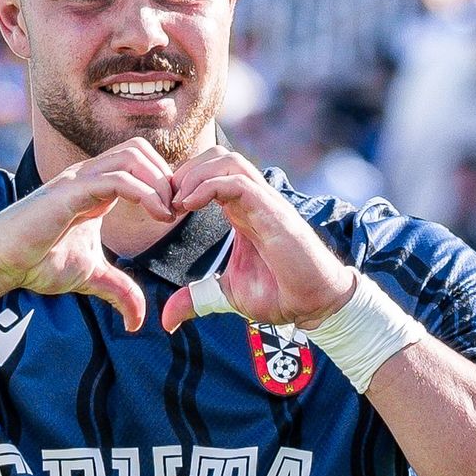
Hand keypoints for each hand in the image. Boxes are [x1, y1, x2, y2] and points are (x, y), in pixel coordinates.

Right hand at [0, 138, 174, 330]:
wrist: (0, 263)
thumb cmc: (36, 262)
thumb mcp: (90, 276)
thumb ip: (118, 291)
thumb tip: (136, 321)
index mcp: (95, 188)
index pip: (139, 163)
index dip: (163, 183)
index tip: (175, 215)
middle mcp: (88, 176)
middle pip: (139, 149)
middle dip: (166, 175)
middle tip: (174, 211)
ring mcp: (78, 180)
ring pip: (132, 155)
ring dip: (158, 181)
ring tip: (166, 214)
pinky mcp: (70, 191)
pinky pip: (117, 179)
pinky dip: (145, 193)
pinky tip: (156, 216)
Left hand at [160, 147, 357, 332]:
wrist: (313, 305)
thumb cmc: (279, 294)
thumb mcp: (226, 295)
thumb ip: (196, 299)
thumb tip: (167, 319)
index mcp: (241, 211)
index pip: (211, 172)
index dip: (182, 183)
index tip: (162, 209)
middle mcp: (253, 201)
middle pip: (218, 156)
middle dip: (185, 171)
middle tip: (165, 202)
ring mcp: (265, 203)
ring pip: (229, 160)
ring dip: (195, 174)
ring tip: (177, 203)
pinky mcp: (273, 212)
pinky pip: (238, 182)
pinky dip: (208, 186)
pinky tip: (189, 206)